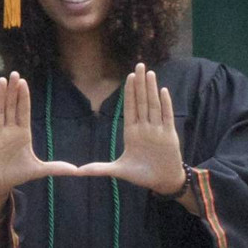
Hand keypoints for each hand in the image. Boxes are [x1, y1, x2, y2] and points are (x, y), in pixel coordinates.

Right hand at [0, 72, 80, 209]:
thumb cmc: (16, 175)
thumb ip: (56, 167)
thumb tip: (77, 170)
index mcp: (22, 133)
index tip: (25, 83)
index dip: (23, 97)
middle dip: (13, 91)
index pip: (23, 111)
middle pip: (11, 106)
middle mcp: (8, 130)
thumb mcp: (38, 170)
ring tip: (2, 81)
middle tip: (15, 74)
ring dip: (0, 96)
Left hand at [74, 63, 186, 193]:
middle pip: (142, 101)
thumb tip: (78, 171)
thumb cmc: (142, 175)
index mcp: (132, 133)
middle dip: (140, 84)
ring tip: (149, 73)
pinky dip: (165, 104)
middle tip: (139, 65)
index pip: (130, 108)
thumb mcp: (118, 170)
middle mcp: (145, 128)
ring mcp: (158, 130)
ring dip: (151, 89)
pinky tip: (163, 91)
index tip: (128, 76)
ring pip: (153, 105)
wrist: (162, 182)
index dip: (129, 92)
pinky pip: (167, 116)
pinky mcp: (170, 135)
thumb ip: (99, 168)